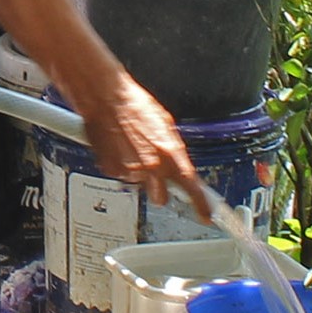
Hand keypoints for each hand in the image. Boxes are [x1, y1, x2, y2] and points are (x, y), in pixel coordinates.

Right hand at [78, 72, 208, 227]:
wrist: (105, 97)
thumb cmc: (133, 105)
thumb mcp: (164, 123)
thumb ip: (172, 149)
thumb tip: (177, 161)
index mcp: (170, 153)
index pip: (191, 187)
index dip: (201, 205)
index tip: (206, 215)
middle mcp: (152, 167)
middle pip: (161, 196)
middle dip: (159, 188)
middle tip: (155, 172)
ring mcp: (130, 171)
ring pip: (139, 185)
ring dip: (138, 173)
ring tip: (131, 148)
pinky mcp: (111, 170)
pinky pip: (121, 176)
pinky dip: (121, 166)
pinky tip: (119, 148)